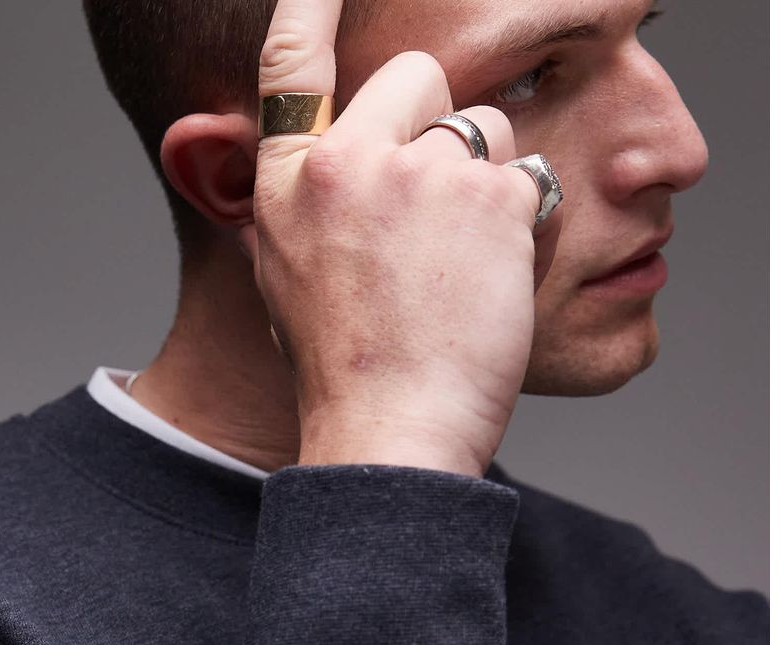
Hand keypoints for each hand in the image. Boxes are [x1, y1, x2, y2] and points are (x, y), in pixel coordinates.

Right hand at [239, 0, 562, 477]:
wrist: (391, 430)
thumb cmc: (345, 371)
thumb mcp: (289, 277)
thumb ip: (308, 203)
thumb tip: (335, 158)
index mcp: (288, 186)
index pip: (290, 64)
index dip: (309, 3)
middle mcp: (347, 163)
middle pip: (416, 72)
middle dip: (438, 120)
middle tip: (437, 207)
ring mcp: (421, 173)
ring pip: (485, 125)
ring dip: (486, 182)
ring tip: (459, 269)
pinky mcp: (491, 196)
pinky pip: (528, 177)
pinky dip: (523, 226)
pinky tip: (489, 285)